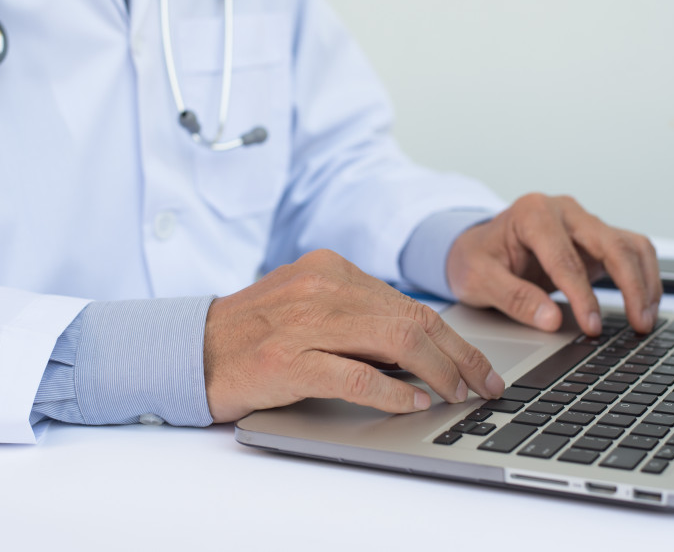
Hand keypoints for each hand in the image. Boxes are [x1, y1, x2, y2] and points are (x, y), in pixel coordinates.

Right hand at [203, 249, 505, 422]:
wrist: (190, 348)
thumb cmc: (253, 333)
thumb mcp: (308, 307)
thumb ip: (357, 317)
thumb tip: (419, 349)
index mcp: (330, 270)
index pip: (408, 304)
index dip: (452, 338)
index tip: (476, 364)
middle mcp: (322, 288)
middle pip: (412, 320)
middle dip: (458, 356)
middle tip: (483, 385)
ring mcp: (305, 322)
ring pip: (395, 341)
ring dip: (437, 372)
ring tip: (457, 395)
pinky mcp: (289, 360)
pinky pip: (357, 375)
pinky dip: (393, 392)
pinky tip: (414, 404)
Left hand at [446, 194, 661, 335]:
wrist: (475, 247)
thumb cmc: (474, 259)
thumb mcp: (478, 279)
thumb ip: (513, 297)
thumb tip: (551, 320)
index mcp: (532, 213)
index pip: (565, 257)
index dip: (582, 295)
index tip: (592, 327)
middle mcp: (564, 211)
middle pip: (610, 243)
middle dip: (630, 286)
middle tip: (637, 325)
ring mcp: (583, 222)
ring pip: (630, 245)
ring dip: (644, 282)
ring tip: (645, 320)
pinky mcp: (595, 239)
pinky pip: (631, 252)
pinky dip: (644, 277)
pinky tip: (644, 306)